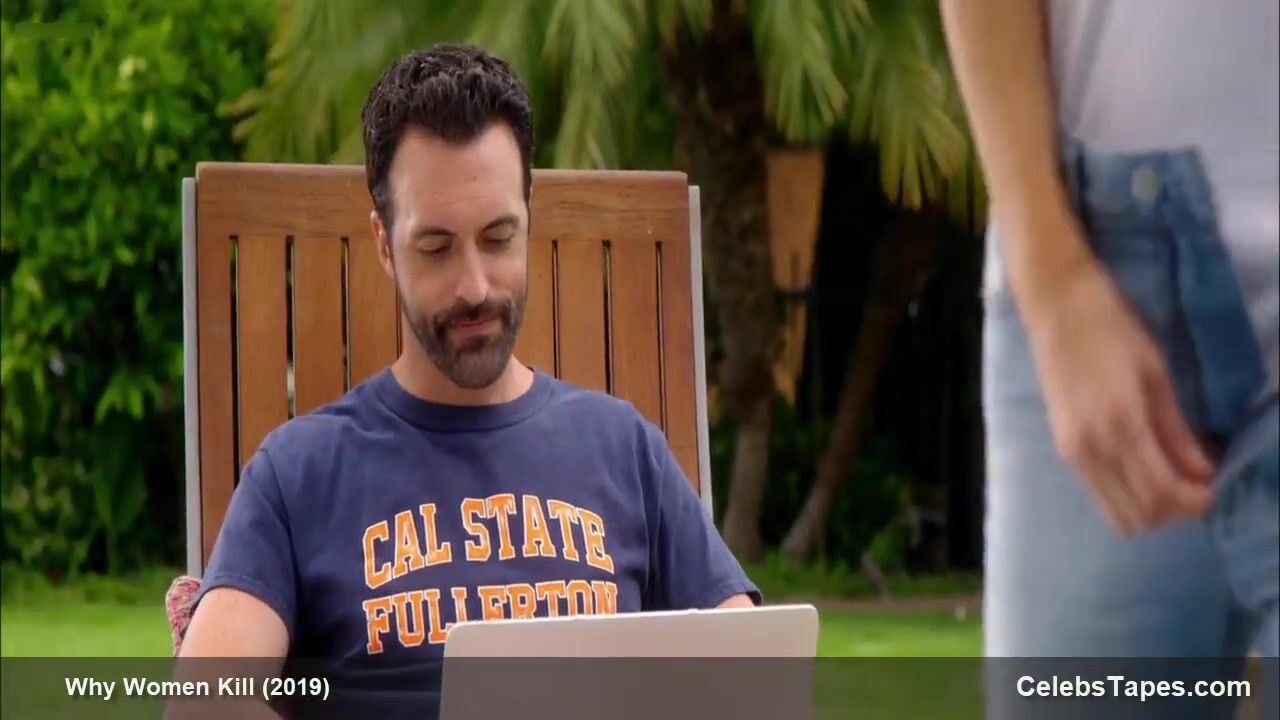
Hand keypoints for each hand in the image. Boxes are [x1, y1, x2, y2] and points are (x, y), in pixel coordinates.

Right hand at [1020, 255, 1215, 535]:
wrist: (1055, 308)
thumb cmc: (1111, 329)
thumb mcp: (1155, 374)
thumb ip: (1176, 429)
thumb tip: (1202, 471)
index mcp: (1120, 425)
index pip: (1161, 493)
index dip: (1193, 502)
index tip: (1213, 487)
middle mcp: (1091, 449)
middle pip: (1137, 515)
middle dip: (1173, 511)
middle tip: (1193, 485)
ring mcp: (1071, 452)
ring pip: (1114, 513)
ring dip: (1148, 508)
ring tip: (1168, 478)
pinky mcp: (1062, 448)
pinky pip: (1098, 493)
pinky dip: (1125, 495)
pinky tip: (1141, 467)